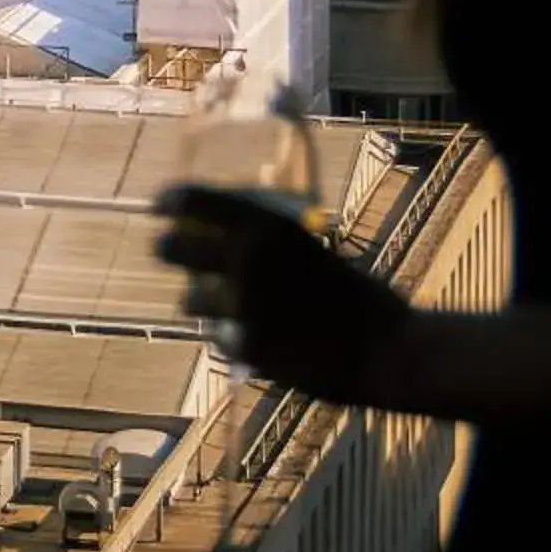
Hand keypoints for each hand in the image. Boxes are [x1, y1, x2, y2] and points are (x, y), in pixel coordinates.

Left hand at [153, 184, 411, 409]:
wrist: (390, 350)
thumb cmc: (358, 296)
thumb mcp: (310, 250)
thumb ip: (265, 245)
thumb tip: (219, 238)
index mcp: (268, 227)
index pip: (194, 200)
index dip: (172, 201)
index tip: (160, 205)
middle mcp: (246, 259)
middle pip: (170, 247)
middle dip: (168, 248)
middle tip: (166, 249)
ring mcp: (242, 305)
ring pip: (189, 300)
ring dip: (203, 302)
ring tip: (230, 307)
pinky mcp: (246, 347)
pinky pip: (218, 338)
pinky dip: (232, 338)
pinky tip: (259, 340)